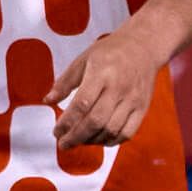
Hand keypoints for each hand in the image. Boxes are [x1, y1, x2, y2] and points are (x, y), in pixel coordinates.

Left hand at [47, 29, 167, 149]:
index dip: (67, 122)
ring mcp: (133, 99)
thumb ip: (65, 82)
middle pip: (96, 121)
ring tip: (79, 141)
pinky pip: (127, 133)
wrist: (143, 46)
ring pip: (111, 130)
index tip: (56, 132)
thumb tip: (48, 100)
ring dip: (91, 141)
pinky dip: (111, 141)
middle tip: (63, 144)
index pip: (82, 104)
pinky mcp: (143, 108)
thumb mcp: (83, 59)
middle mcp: (118, 88)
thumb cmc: (110, 52)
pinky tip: (98, 139)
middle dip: (76, 137)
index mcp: (101, 73)